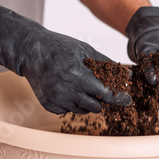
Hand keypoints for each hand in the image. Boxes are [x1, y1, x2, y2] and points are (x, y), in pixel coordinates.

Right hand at [0, 2, 130, 113]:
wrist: (30, 51)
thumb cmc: (59, 47)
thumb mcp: (84, 49)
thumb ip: (105, 64)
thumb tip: (126, 76)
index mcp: (76, 74)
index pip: (104, 93)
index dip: (118, 97)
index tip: (128, 100)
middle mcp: (65, 90)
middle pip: (96, 105)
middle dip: (103, 99)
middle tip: (102, 88)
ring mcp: (56, 99)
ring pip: (83, 110)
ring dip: (88, 101)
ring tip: (80, 84)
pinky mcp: (49, 105)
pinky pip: (69, 110)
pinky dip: (73, 103)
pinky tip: (67, 89)